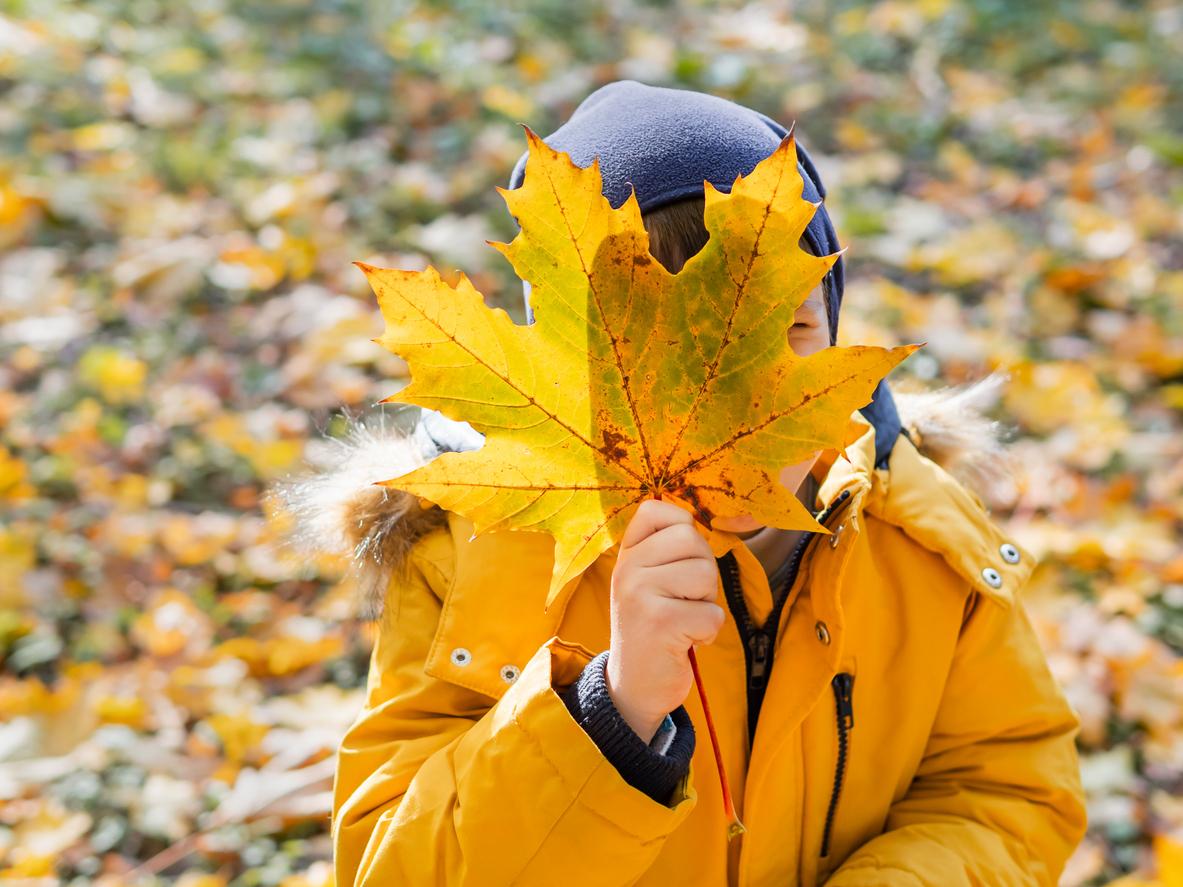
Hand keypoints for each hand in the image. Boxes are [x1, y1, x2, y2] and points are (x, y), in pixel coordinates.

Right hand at [605, 498, 725, 742]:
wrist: (634, 686)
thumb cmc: (653, 628)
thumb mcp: (647, 581)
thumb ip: (666, 549)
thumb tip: (701, 520)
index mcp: (626, 555)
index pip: (657, 510)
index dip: (682, 529)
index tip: (676, 563)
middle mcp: (627, 570)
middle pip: (692, 541)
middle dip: (703, 573)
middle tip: (684, 601)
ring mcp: (640, 595)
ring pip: (706, 575)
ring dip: (706, 603)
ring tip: (683, 621)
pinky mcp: (661, 624)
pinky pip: (712, 613)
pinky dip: (708, 632)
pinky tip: (685, 642)